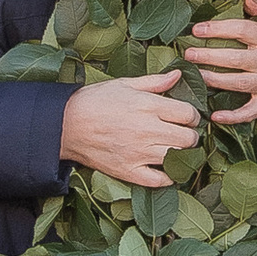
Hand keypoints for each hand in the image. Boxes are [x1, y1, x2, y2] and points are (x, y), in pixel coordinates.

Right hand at [61, 71, 201, 186]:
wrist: (65, 124)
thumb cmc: (94, 101)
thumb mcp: (125, 84)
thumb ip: (154, 81)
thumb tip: (178, 75)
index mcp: (148, 106)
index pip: (188, 114)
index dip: (192, 116)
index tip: (186, 118)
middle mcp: (148, 130)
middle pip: (188, 139)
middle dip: (190, 136)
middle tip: (183, 134)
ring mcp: (139, 153)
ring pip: (178, 159)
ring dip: (182, 155)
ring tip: (175, 150)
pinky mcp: (129, 171)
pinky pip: (160, 180)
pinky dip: (168, 177)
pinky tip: (166, 168)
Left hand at [182, 0, 256, 125]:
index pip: (241, 30)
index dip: (217, 29)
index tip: (197, 30)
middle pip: (235, 59)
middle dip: (208, 56)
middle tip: (188, 54)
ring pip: (238, 84)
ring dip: (213, 80)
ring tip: (194, 74)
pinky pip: (250, 112)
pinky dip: (232, 117)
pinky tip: (214, 115)